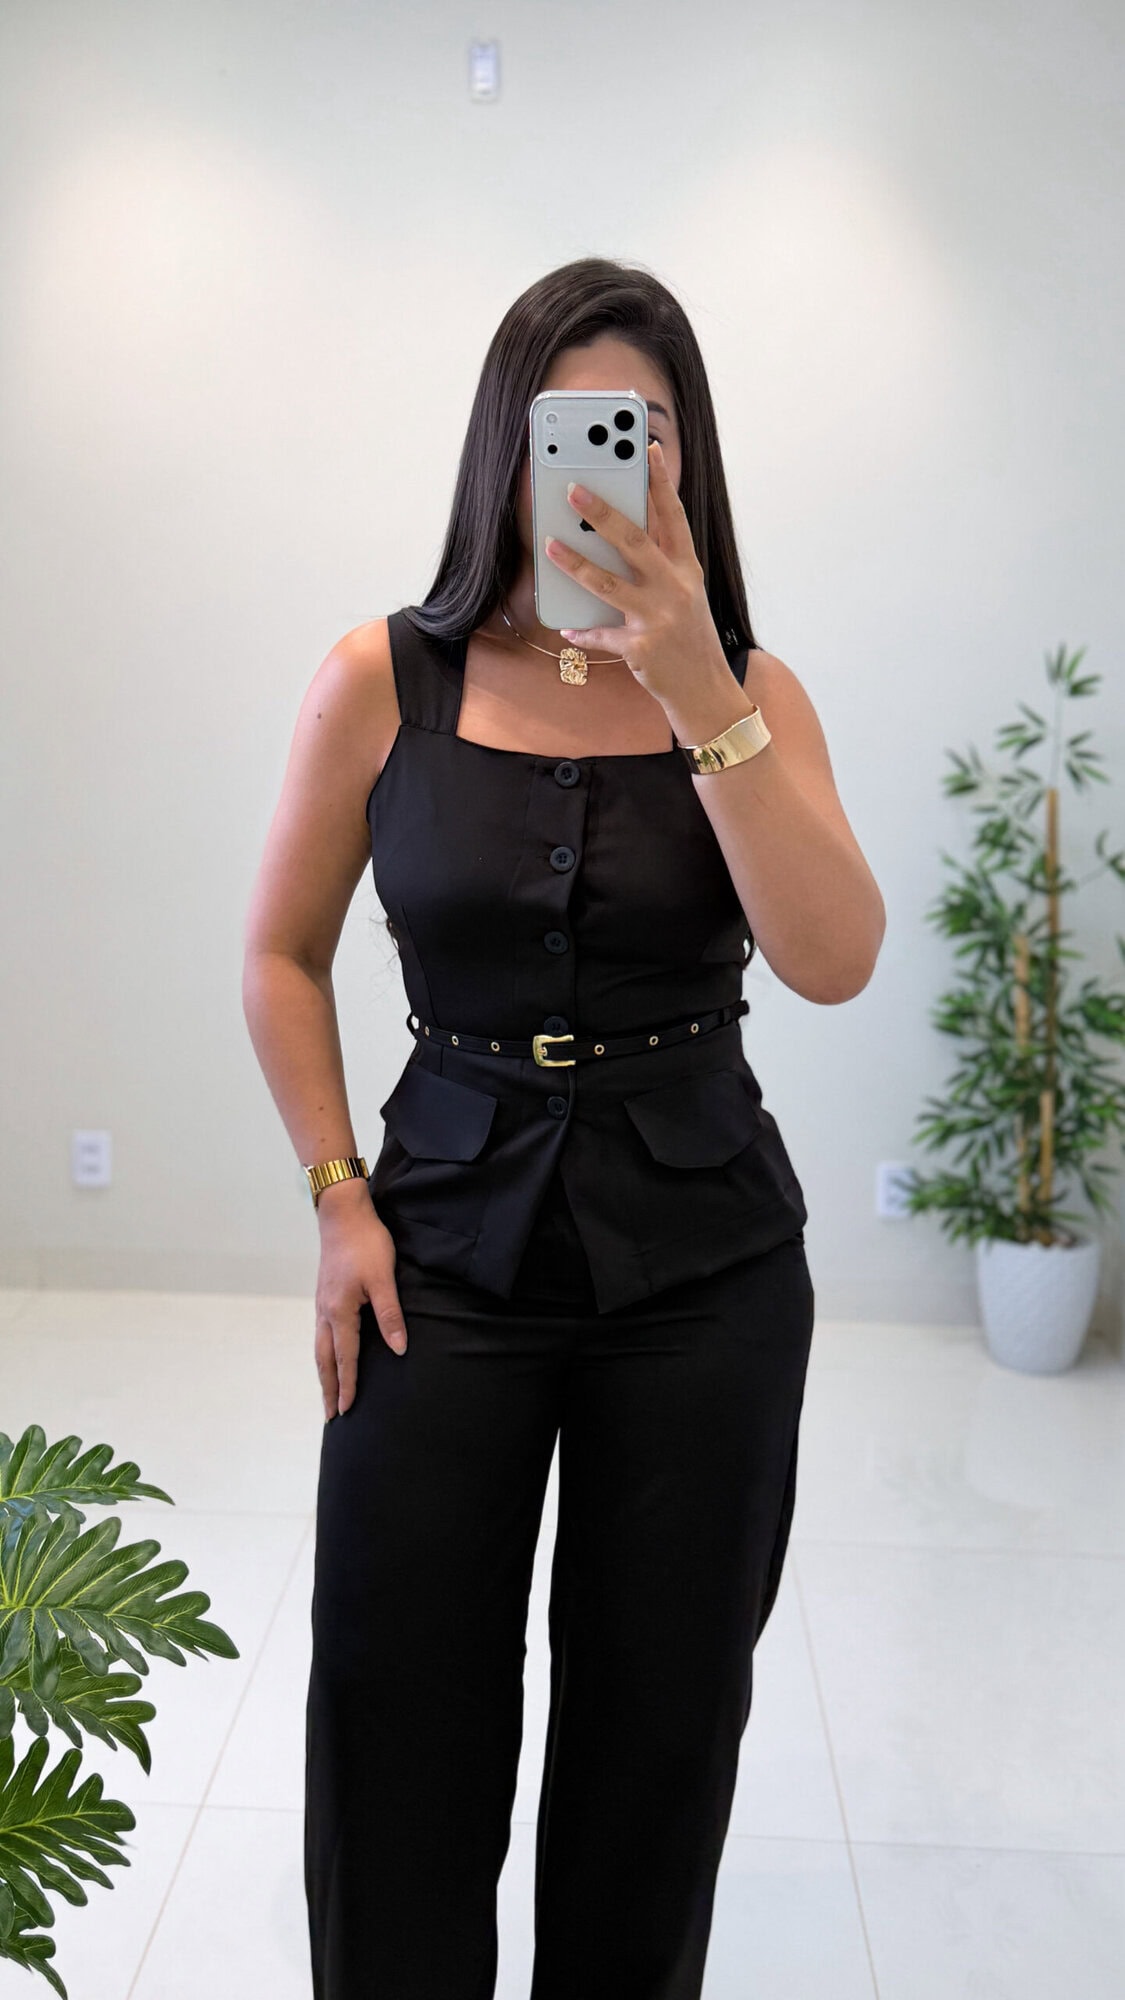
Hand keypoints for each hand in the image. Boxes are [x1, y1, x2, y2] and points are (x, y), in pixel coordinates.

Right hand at [314, 1194, 407, 1418]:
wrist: (342, 1214)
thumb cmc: (365, 1243)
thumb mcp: (383, 1279)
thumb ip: (390, 1315)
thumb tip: (398, 1349)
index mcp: (340, 1312)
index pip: (345, 1358)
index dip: (348, 1385)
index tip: (347, 1409)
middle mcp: (326, 1312)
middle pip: (325, 1359)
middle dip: (329, 1388)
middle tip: (330, 1415)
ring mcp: (322, 1303)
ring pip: (319, 1347)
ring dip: (324, 1372)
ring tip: (327, 1392)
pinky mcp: (324, 1295)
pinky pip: (321, 1333)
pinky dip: (323, 1353)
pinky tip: (329, 1354)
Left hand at [543, 440, 728, 708]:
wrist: (705, 690)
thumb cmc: (690, 637)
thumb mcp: (686, 594)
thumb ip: (660, 563)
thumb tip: (621, 533)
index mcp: (687, 570)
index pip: (673, 517)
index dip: (660, 482)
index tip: (646, 449)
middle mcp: (676, 589)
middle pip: (635, 542)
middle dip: (602, 514)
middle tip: (573, 490)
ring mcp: (658, 619)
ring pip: (609, 585)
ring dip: (576, 564)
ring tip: (550, 545)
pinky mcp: (641, 648)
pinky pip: (602, 636)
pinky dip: (583, 631)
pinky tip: (567, 626)